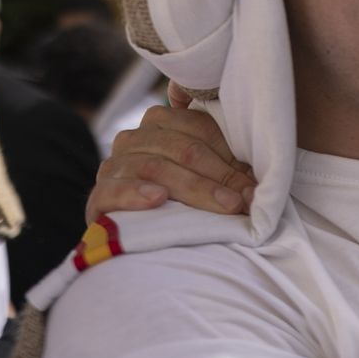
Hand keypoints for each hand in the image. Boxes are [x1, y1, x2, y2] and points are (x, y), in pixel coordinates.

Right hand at [86, 103, 255, 224]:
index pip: (200, 128)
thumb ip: (227, 167)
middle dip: (220, 176)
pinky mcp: (99, 195)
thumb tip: (259, 178)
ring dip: (194, 188)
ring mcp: (114, 165)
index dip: (231, 154)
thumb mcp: (206, 178)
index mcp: (162, 122)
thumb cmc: (181, 200)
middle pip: (183, 149)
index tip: (255, 182)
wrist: (137, 234)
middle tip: (245, 200)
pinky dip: (137, 193)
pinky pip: (114, 189)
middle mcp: (135, 138)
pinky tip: (158, 199)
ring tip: (224, 206)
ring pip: (156, 166)